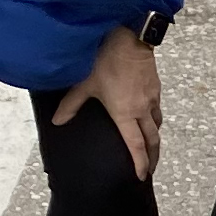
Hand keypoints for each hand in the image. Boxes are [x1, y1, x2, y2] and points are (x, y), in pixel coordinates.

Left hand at [56, 27, 161, 179]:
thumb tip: (58, 121)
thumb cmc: (108, 60)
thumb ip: (71, 104)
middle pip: (153, 141)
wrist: (131, 38)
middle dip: (153, 157)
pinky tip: (148, 118)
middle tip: (150, 168)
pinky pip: (157, 111)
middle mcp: (142, 110)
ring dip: (154, 138)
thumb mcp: (85, 83)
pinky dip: (154, 120)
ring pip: (157, 126)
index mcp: (126, 114)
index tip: (141, 176)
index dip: (140, 163)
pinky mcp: (155, 88)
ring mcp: (152, 99)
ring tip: (151, 146)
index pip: (136, 146)